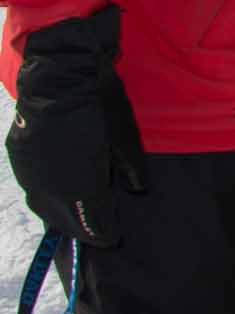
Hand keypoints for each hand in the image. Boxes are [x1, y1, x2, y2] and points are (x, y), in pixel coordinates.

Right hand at [6, 5, 147, 246]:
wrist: (60, 76)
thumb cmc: (101, 106)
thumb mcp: (127, 138)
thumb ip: (131, 169)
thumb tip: (136, 189)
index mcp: (80, 185)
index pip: (93, 222)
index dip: (104, 232)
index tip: (112, 237)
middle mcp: (50, 187)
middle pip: (66, 220)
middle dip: (83, 228)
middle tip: (97, 231)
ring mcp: (30, 173)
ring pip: (44, 206)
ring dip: (61, 214)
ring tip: (77, 216)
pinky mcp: (18, 158)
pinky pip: (33, 186)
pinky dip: (47, 194)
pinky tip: (58, 191)